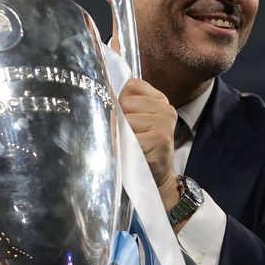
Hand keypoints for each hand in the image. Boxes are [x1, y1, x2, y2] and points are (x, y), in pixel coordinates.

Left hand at [119, 79, 178, 209]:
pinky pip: (129, 136)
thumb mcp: (137, 122)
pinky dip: (124, 146)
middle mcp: (165, 108)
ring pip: (125, 119)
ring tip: (132, 145)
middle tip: (129, 136)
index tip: (126, 118)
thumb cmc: (142, 149)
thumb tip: (99, 93)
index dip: (121, 101)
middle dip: (120, 119)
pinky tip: (133, 153)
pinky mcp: (159, 139)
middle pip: (125, 102)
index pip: (132, 85)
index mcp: (160, 100)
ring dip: (122, 134)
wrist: (156, 178)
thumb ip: (125, 106)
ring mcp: (164, 123)